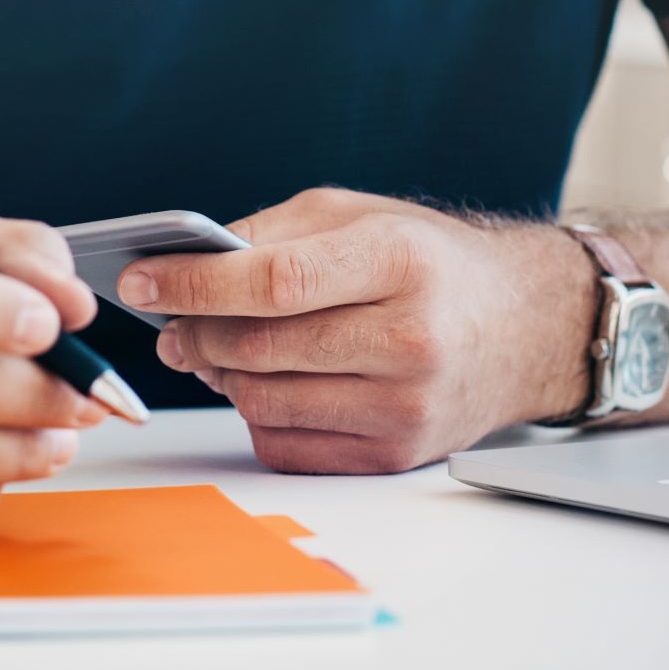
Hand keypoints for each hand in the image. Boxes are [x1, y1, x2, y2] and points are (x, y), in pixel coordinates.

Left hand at [124, 188, 595, 473]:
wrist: (527, 327)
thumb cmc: (432, 263)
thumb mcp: (360, 216)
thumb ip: (272, 233)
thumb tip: (184, 266)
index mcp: (399, 260)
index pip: (273, 282)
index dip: (194, 284)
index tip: (141, 282)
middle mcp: (409, 337)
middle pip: (261, 348)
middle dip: (195, 334)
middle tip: (170, 324)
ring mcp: (405, 405)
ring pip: (265, 402)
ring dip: (222, 376)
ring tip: (213, 350)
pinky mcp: (396, 453)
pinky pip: (288, 445)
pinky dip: (258, 415)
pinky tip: (264, 383)